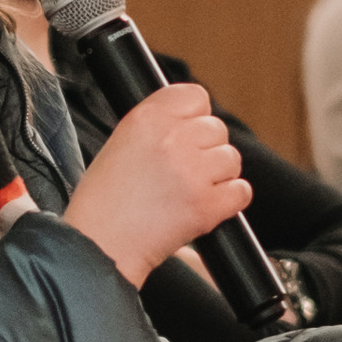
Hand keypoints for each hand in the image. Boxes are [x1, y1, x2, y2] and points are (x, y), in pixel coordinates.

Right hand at [63, 80, 252, 287]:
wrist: (100, 245)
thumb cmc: (104, 201)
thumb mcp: (121, 143)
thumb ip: (158, 124)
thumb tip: (194, 119)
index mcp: (147, 118)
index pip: (195, 96)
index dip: (194, 116)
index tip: (187, 133)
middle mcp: (172, 139)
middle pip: (217, 128)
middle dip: (206, 150)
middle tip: (184, 172)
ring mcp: (192, 172)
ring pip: (231, 159)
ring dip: (218, 175)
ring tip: (190, 191)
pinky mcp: (207, 205)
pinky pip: (241, 191)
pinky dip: (229, 201)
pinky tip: (204, 207)